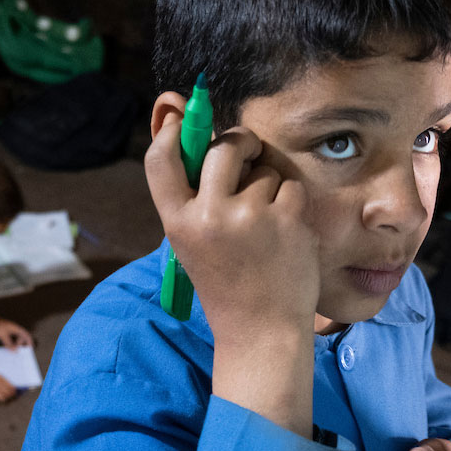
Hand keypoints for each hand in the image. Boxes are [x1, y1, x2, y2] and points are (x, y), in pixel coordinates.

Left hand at [0, 316, 33, 349]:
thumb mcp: (3, 336)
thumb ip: (9, 344)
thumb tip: (15, 351)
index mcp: (16, 328)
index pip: (26, 334)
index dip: (29, 340)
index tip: (31, 347)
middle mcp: (14, 329)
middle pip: (21, 336)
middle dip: (22, 344)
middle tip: (20, 351)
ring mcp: (9, 330)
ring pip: (16, 338)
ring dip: (16, 344)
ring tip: (14, 350)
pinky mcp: (5, 332)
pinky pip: (11, 338)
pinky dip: (11, 343)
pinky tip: (9, 347)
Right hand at [144, 103, 318, 434]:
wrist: (261, 330)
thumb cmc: (226, 283)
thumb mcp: (192, 240)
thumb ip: (191, 193)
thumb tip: (187, 121)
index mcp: (177, 222)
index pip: (160, 159)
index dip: (172, 132)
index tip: (183, 120)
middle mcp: (209, 215)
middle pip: (222, 147)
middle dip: (239, 143)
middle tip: (247, 155)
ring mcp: (250, 216)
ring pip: (264, 168)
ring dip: (269, 182)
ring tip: (264, 221)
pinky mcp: (286, 219)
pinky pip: (290, 184)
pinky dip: (290, 201)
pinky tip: (283, 231)